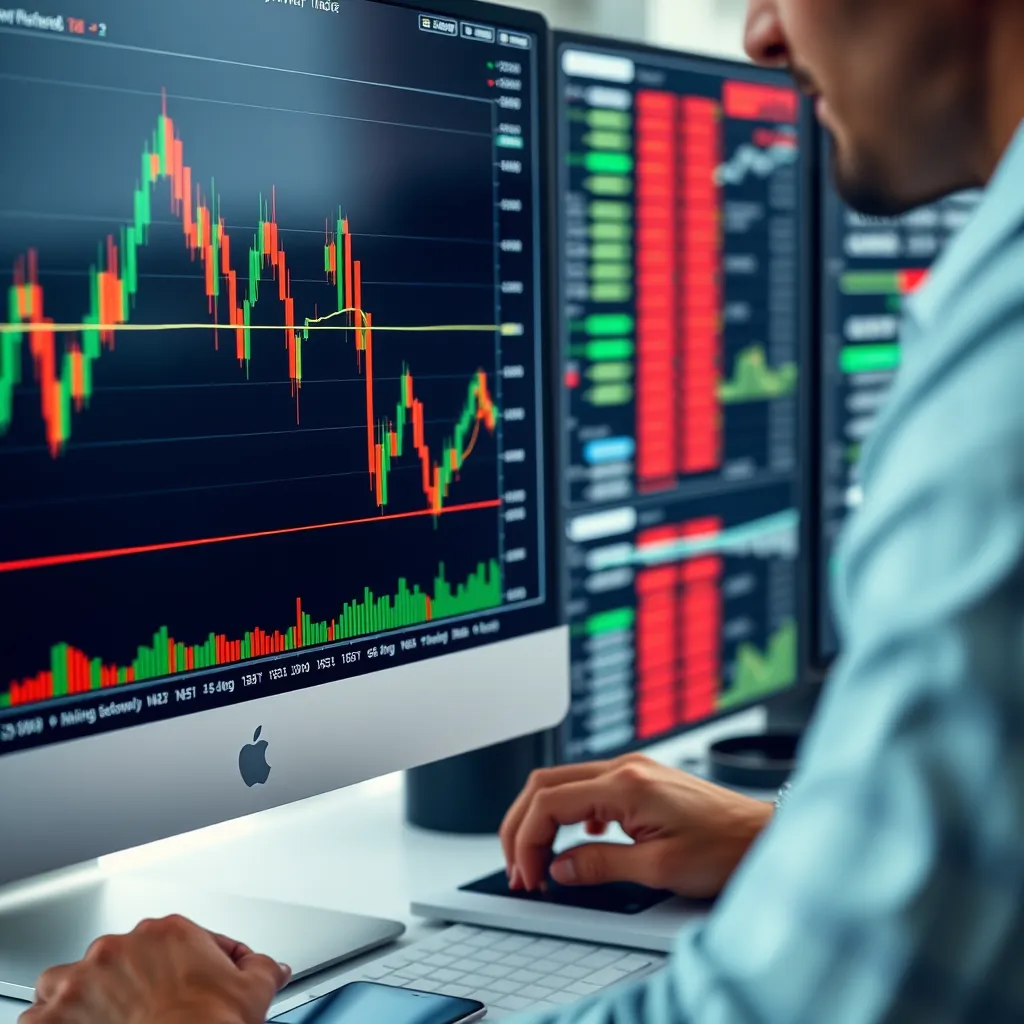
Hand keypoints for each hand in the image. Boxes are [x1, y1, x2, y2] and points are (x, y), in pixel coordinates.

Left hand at [20, 915, 290, 1023]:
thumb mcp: (252, 992)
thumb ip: (261, 968)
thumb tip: (271, 967)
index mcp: (168, 932)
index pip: (177, 938)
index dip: (189, 963)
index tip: (194, 983)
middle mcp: (119, 947)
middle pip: (121, 955)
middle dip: (134, 978)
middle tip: (154, 1008)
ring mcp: (79, 982)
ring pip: (72, 980)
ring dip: (85, 997)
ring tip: (105, 1020)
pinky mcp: (49, 1018)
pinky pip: (40, 1016)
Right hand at [500, 755, 773, 897]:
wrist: (764, 835)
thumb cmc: (725, 849)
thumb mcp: (659, 869)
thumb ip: (601, 865)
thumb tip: (559, 867)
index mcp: (624, 784)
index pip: (549, 802)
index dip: (527, 840)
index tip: (528, 874)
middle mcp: (624, 768)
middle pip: (545, 785)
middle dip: (522, 826)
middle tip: (519, 867)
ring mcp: (632, 770)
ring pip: (562, 784)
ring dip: (541, 819)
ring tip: (538, 859)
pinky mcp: (641, 781)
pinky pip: (587, 789)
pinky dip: (567, 814)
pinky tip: (576, 842)